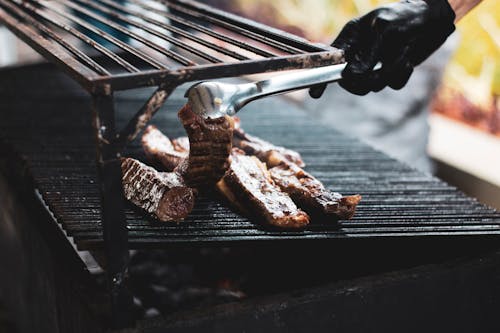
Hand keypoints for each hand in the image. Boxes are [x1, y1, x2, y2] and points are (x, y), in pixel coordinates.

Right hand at [310, 0, 455, 96]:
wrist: (434, 19)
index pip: (330, 62)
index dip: (321, 78)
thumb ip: (368, 54)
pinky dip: (401, 76)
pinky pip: (391, 85)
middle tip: (379, 73)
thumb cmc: (407, 17)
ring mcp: (375, 64)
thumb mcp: (386, 32)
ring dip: (389, 74)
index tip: (315, 94)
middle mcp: (360, 52)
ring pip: (372, 85)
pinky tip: (407, 60)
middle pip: (349, 81)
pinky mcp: (391, 71)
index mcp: (351, 38)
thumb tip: (352, 76)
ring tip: (402, 54)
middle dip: (365, 81)